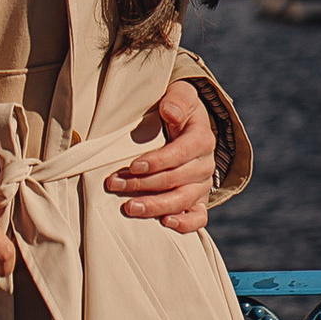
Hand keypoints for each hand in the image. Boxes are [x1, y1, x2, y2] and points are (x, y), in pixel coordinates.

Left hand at [104, 80, 215, 233]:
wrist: (190, 126)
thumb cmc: (178, 109)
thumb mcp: (180, 95)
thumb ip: (176, 100)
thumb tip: (170, 113)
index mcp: (201, 139)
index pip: (180, 153)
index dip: (157, 161)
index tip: (132, 166)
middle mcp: (204, 165)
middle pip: (175, 180)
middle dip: (142, 184)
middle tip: (115, 184)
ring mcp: (202, 185)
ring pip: (182, 200)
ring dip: (155, 206)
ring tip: (130, 208)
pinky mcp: (198, 201)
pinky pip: (198, 218)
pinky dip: (185, 224)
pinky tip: (165, 223)